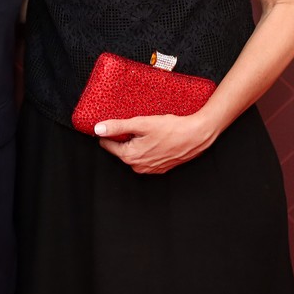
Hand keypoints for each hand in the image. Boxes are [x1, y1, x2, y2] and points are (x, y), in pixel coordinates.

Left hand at [94, 113, 217, 173]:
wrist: (196, 135)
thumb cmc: (171, 128)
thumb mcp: (141, 123)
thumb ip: (117, 126)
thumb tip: (98, 129)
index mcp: (130, 156)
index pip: (107, 145)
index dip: (109, 133)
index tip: (115, 124)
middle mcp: (138, 166)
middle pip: (121, 150)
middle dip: (125, 138)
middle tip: (137, 126)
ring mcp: (150, 169)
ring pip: (135, 154)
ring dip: (137, 143)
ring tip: (148, 131)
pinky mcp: (160, 168)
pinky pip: (147, 158)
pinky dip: (148, 149)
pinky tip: (156, 139)